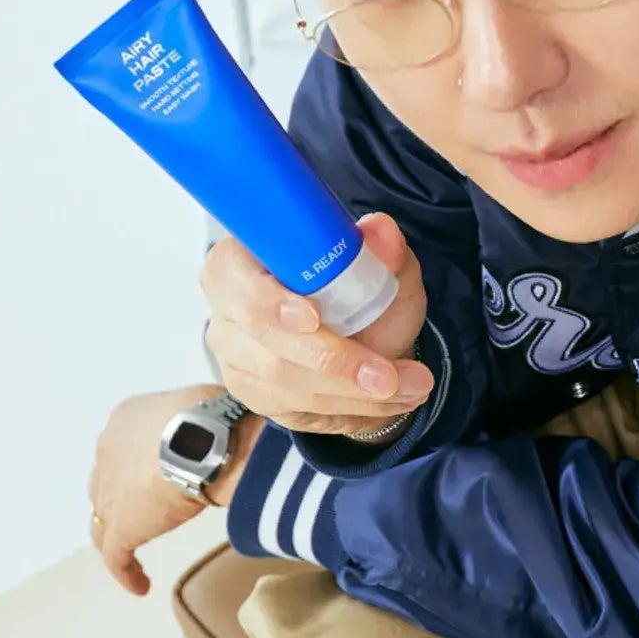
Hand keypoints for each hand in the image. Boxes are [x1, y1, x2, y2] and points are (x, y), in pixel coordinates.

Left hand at [87, 384, 249, 595]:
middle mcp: (107, 452)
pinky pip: (116, 558)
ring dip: (117, 536)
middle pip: (106, 482)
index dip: (138, 463)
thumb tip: (221, 431)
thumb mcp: (202, 404)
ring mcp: (109, 493)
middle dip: (122, 497)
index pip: (123, 446)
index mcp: (126, 418)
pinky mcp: (121, 528)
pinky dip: (127, 572)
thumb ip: (198, 421)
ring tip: (134, 553)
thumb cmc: (214, 415)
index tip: (158, 473)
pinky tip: (141, 585)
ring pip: (102, 522)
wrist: (205, 441)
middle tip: (150, 510)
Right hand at [201, 212, 433, 437]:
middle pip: (263, 337)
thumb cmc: (360, 291)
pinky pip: (294, 406)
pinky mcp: (252, 391)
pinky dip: (349, 406)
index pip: (232, 273)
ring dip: (351, 390)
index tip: (314, 317)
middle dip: (332, 360)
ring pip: (282, 380)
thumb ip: (382, 250)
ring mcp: (235, 352)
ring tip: (409, 386)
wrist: (366, 338)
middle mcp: (229, 305)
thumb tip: (381, 231)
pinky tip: (389, 401)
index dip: (268, 299)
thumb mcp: (382, 267)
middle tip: (386, 376)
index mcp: (243, 255)